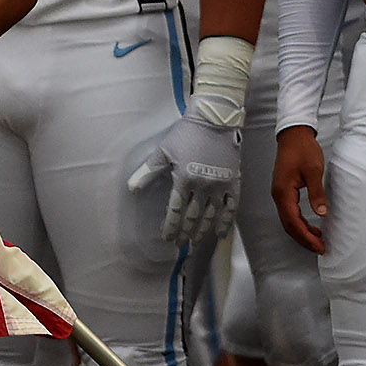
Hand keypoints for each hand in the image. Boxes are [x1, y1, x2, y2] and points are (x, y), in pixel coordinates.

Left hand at [127, 110, 243, 245]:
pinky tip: (221, 234)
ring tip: (197, 243)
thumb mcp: (164, 150)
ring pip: (211, 215)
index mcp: (184, 179)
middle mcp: (202, 186)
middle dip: (186, 232)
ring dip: (203, 231)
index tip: (168, 238)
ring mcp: (219, 185)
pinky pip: (232, 207)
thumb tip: (131, 187)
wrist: (214, 120)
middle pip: (193, 216)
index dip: (171, 226)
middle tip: (181, 245)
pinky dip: (227, 222)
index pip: (175, 210)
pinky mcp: (233, 182)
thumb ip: (148, 170)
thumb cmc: (186, 133)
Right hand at [271, 126, 327, 254]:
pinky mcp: (284, 191)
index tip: (319, 245)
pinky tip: (310, 224)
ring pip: (288, 220)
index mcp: (284, 192)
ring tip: (317, 239)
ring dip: (302, 232)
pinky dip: (300, 222)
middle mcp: (278, 195)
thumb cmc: (302, 149)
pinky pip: (290, 212)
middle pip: (288, 225)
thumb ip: (316, 193)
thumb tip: (321, 212)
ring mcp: (280, 193)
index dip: (306, 236)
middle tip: (319, 247)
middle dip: (304, 239)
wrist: (293, 136)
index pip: (293, 222)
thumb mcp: (314, 171)